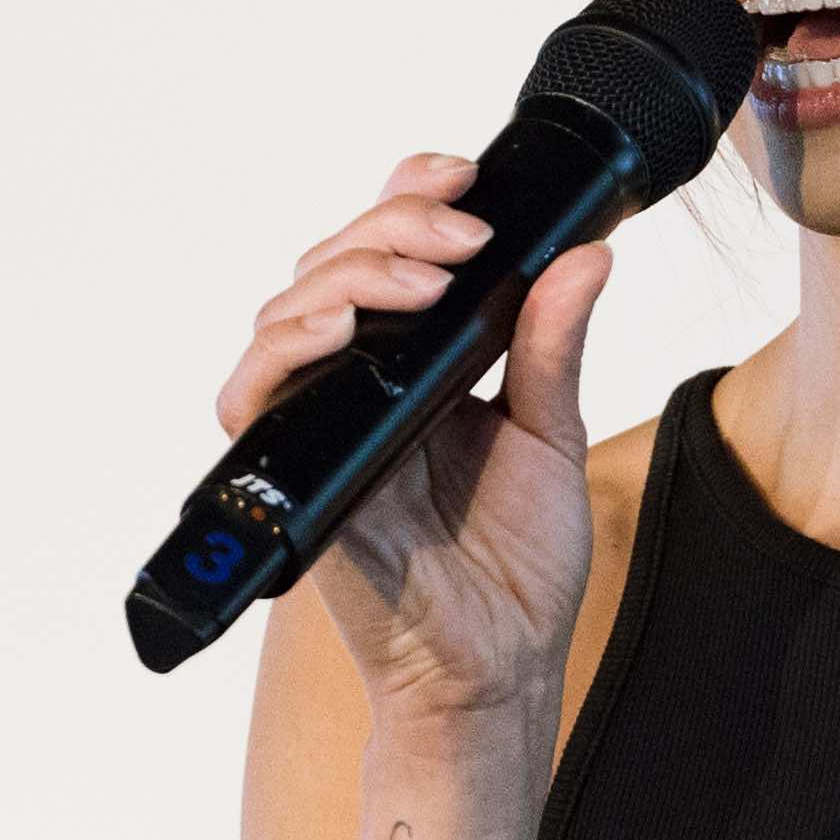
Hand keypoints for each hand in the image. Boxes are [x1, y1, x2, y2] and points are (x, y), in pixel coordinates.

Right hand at [212, 153, 612, 722]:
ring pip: (289, 308)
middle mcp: (358, 382)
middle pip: (334, 261)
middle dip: (394, 225)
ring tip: (422, 278)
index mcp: (417, 363)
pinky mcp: (290, 471)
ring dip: (351, 270)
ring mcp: (321, 422)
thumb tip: (587, 255)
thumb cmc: (518, 566)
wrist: (497, 663)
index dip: (408, 194)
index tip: (465, 175)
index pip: (386, 249)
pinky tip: (341, 324)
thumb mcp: (551, 434)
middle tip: (462, 236)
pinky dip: (286, 346)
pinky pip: (253, 393)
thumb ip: (552, 344)